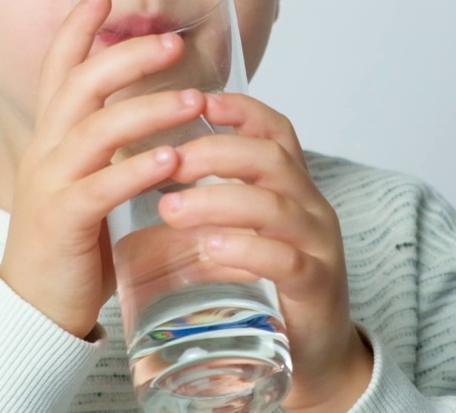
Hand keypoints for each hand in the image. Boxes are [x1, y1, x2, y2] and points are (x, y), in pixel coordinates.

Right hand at [0, 0, 206, 338]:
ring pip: (95, 130)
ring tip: (193, 98)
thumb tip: (151, 110)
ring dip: (147, 109)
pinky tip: (172, 158)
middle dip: (126, 57)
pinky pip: (101, 186)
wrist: (36, 304)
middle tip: (172, 42)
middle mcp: (46, 150)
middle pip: (80, 85)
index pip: (59, 69)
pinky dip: (137, 168)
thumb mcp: (86, 177)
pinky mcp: (64, 220)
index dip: (77, 28)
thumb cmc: (72, 238)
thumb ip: (106, 142)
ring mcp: (51, 183)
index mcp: (52, 136)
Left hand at [160, 93, 373, 411]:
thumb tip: (138, 171)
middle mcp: (311, 208)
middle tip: (166, 160)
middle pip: (270, 159)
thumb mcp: (241, 233)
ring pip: (274, 206)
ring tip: (170, 208)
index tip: (199, 99)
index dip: (241, 110)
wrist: (315, 356)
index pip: (275, 131)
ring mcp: (317, 247)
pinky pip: (285, 259)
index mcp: (291, 188)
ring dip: (217, 201)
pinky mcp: (316, 288)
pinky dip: (246, 249)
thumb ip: (206, 203)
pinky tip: (211, 247)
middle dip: (215, 152)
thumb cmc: (268, 287)